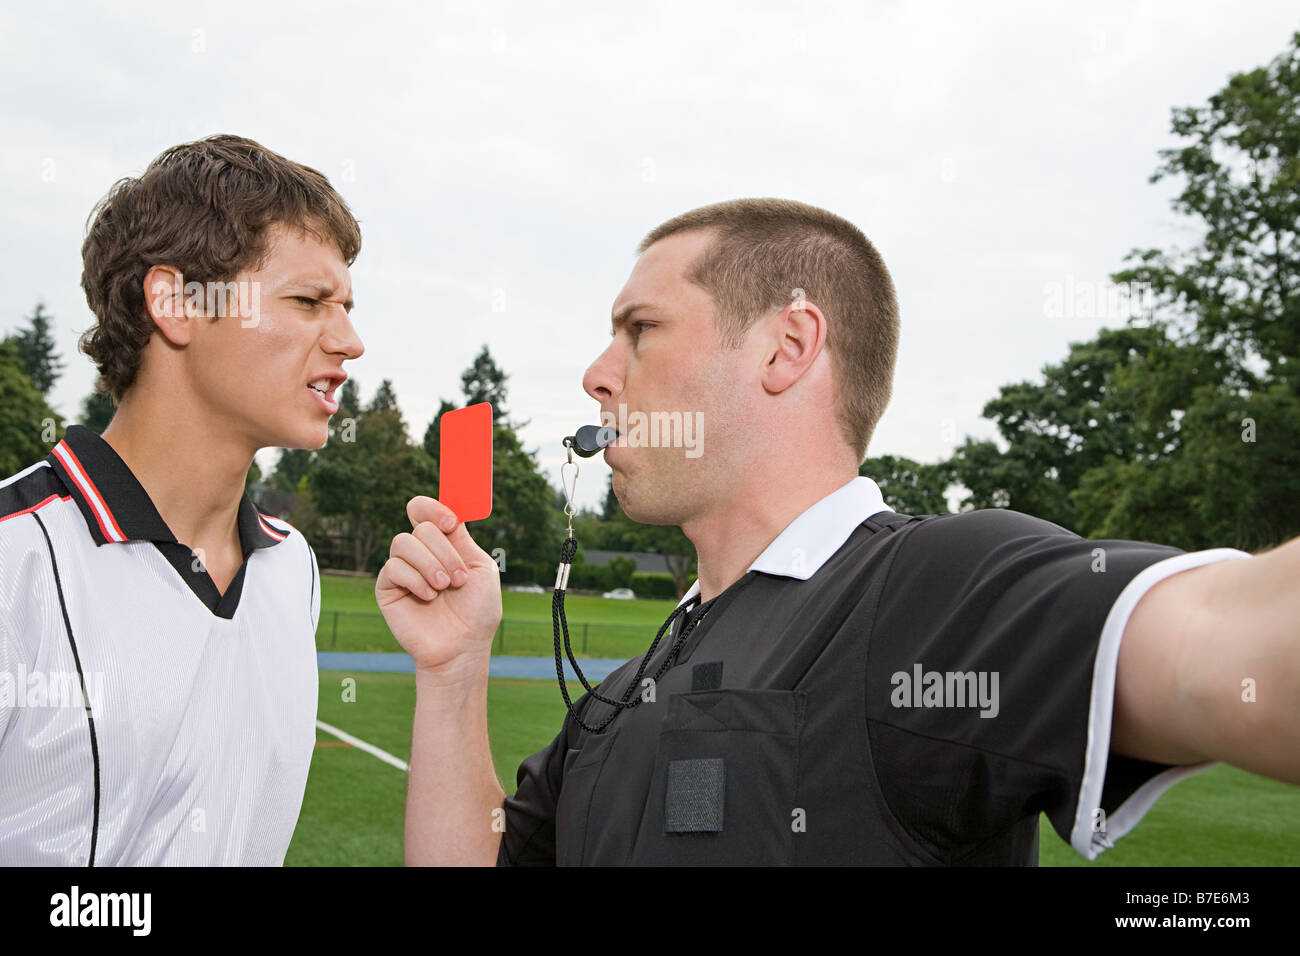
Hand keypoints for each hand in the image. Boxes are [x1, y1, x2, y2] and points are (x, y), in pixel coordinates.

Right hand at [375, 495, 502, 673]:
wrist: (462, 646)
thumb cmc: (476, 611)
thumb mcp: (480, 569)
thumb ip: (462, 540)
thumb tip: (448, 512)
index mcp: (444, 544)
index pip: (426, 511)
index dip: (434, 508)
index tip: (451, 523)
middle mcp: (422, 553)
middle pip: (421, 527)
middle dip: (444, 551)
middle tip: (458, 578)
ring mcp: (403, 569)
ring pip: (404, 543)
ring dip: (429, 564)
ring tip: (443, 587)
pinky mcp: (387, 588)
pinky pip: (393, 567)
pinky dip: (414, 580)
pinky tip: (427, 597)